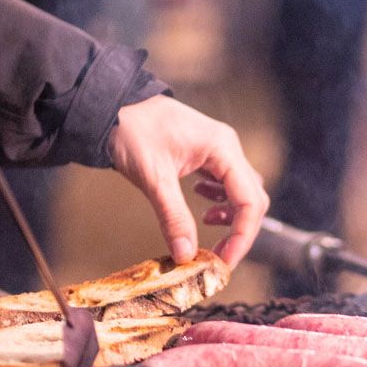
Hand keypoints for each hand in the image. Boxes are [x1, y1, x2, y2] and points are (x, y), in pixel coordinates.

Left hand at [108, 96, 268, 267]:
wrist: (114, 105)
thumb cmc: (133, 130)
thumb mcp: (154, 177)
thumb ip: (173, 216)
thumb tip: (186, 255)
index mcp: (223, 149)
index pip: (250, 200)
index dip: (243, 236)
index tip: (225, 261)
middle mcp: (227, 148)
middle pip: (252, 198)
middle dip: (240, 231)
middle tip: (218, 255)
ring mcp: (219, 150)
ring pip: (242, 192)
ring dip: (232, 217)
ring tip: (209, 231)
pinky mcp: (207, 155)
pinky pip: (227, 183)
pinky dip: (220, 202)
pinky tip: (202, 208)